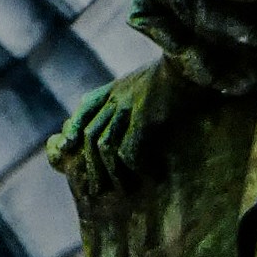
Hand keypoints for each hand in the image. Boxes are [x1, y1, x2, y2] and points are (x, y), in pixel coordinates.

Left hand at [48, 65, 172, 183]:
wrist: (190, 67)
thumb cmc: (173, 80)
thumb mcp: (143, 82)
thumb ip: (126, 97)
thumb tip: (117, 124)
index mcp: (114, 88)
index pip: (85, 108)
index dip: (72, 129)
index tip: (66, 147)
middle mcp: (116, 97)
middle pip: (91, 135)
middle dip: (91, 165)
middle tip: (96, 189)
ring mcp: (127, 106)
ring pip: (105, 145)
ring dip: (111, 172)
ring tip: (122, 190)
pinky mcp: (143, 116)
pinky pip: (128, 148)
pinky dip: (134, 166)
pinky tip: (148, 175)